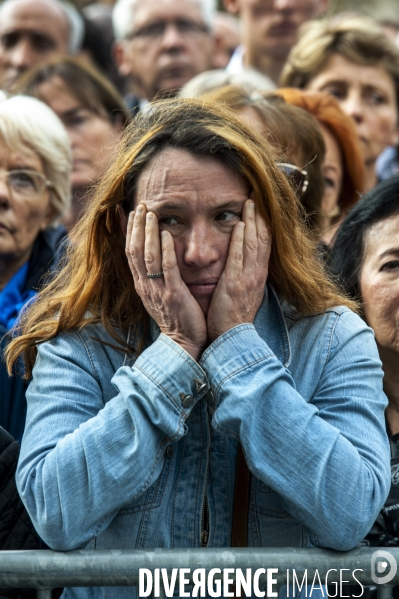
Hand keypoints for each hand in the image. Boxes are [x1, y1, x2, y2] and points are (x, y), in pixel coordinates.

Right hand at [125, 204, 206, 359]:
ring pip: (147, 256)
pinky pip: (167, 269)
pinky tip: (165, 234)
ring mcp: (157, 290)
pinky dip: (164, 250)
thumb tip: (155, 257)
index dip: (128, 231)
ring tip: (150, 213)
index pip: (129, 252)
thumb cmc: (176, 318)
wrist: (183, 343)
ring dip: (148, 233)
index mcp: (142, 285)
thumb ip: (156, 275)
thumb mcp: (159, 294)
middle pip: (134, 250)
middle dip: (136, 226)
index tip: (128, 212)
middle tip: (140, 205)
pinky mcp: (173, 295)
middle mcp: (145, 286)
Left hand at [207, 199, 270, 341]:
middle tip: (257, 195)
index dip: (263, 224)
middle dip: (260, 216)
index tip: (260, 206)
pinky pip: (239, 258)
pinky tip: (240, 224)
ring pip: (254, 244)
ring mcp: (247, 278)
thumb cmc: (233, 316)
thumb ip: (244, 275)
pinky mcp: (235, 284)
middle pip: (263, 239)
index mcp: (258, 275)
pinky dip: (241, 240)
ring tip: (250, 201)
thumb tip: (242, 262)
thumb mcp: (244, 292)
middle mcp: (257, 273)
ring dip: (252, 221)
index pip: (264, 244)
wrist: (232, 337)